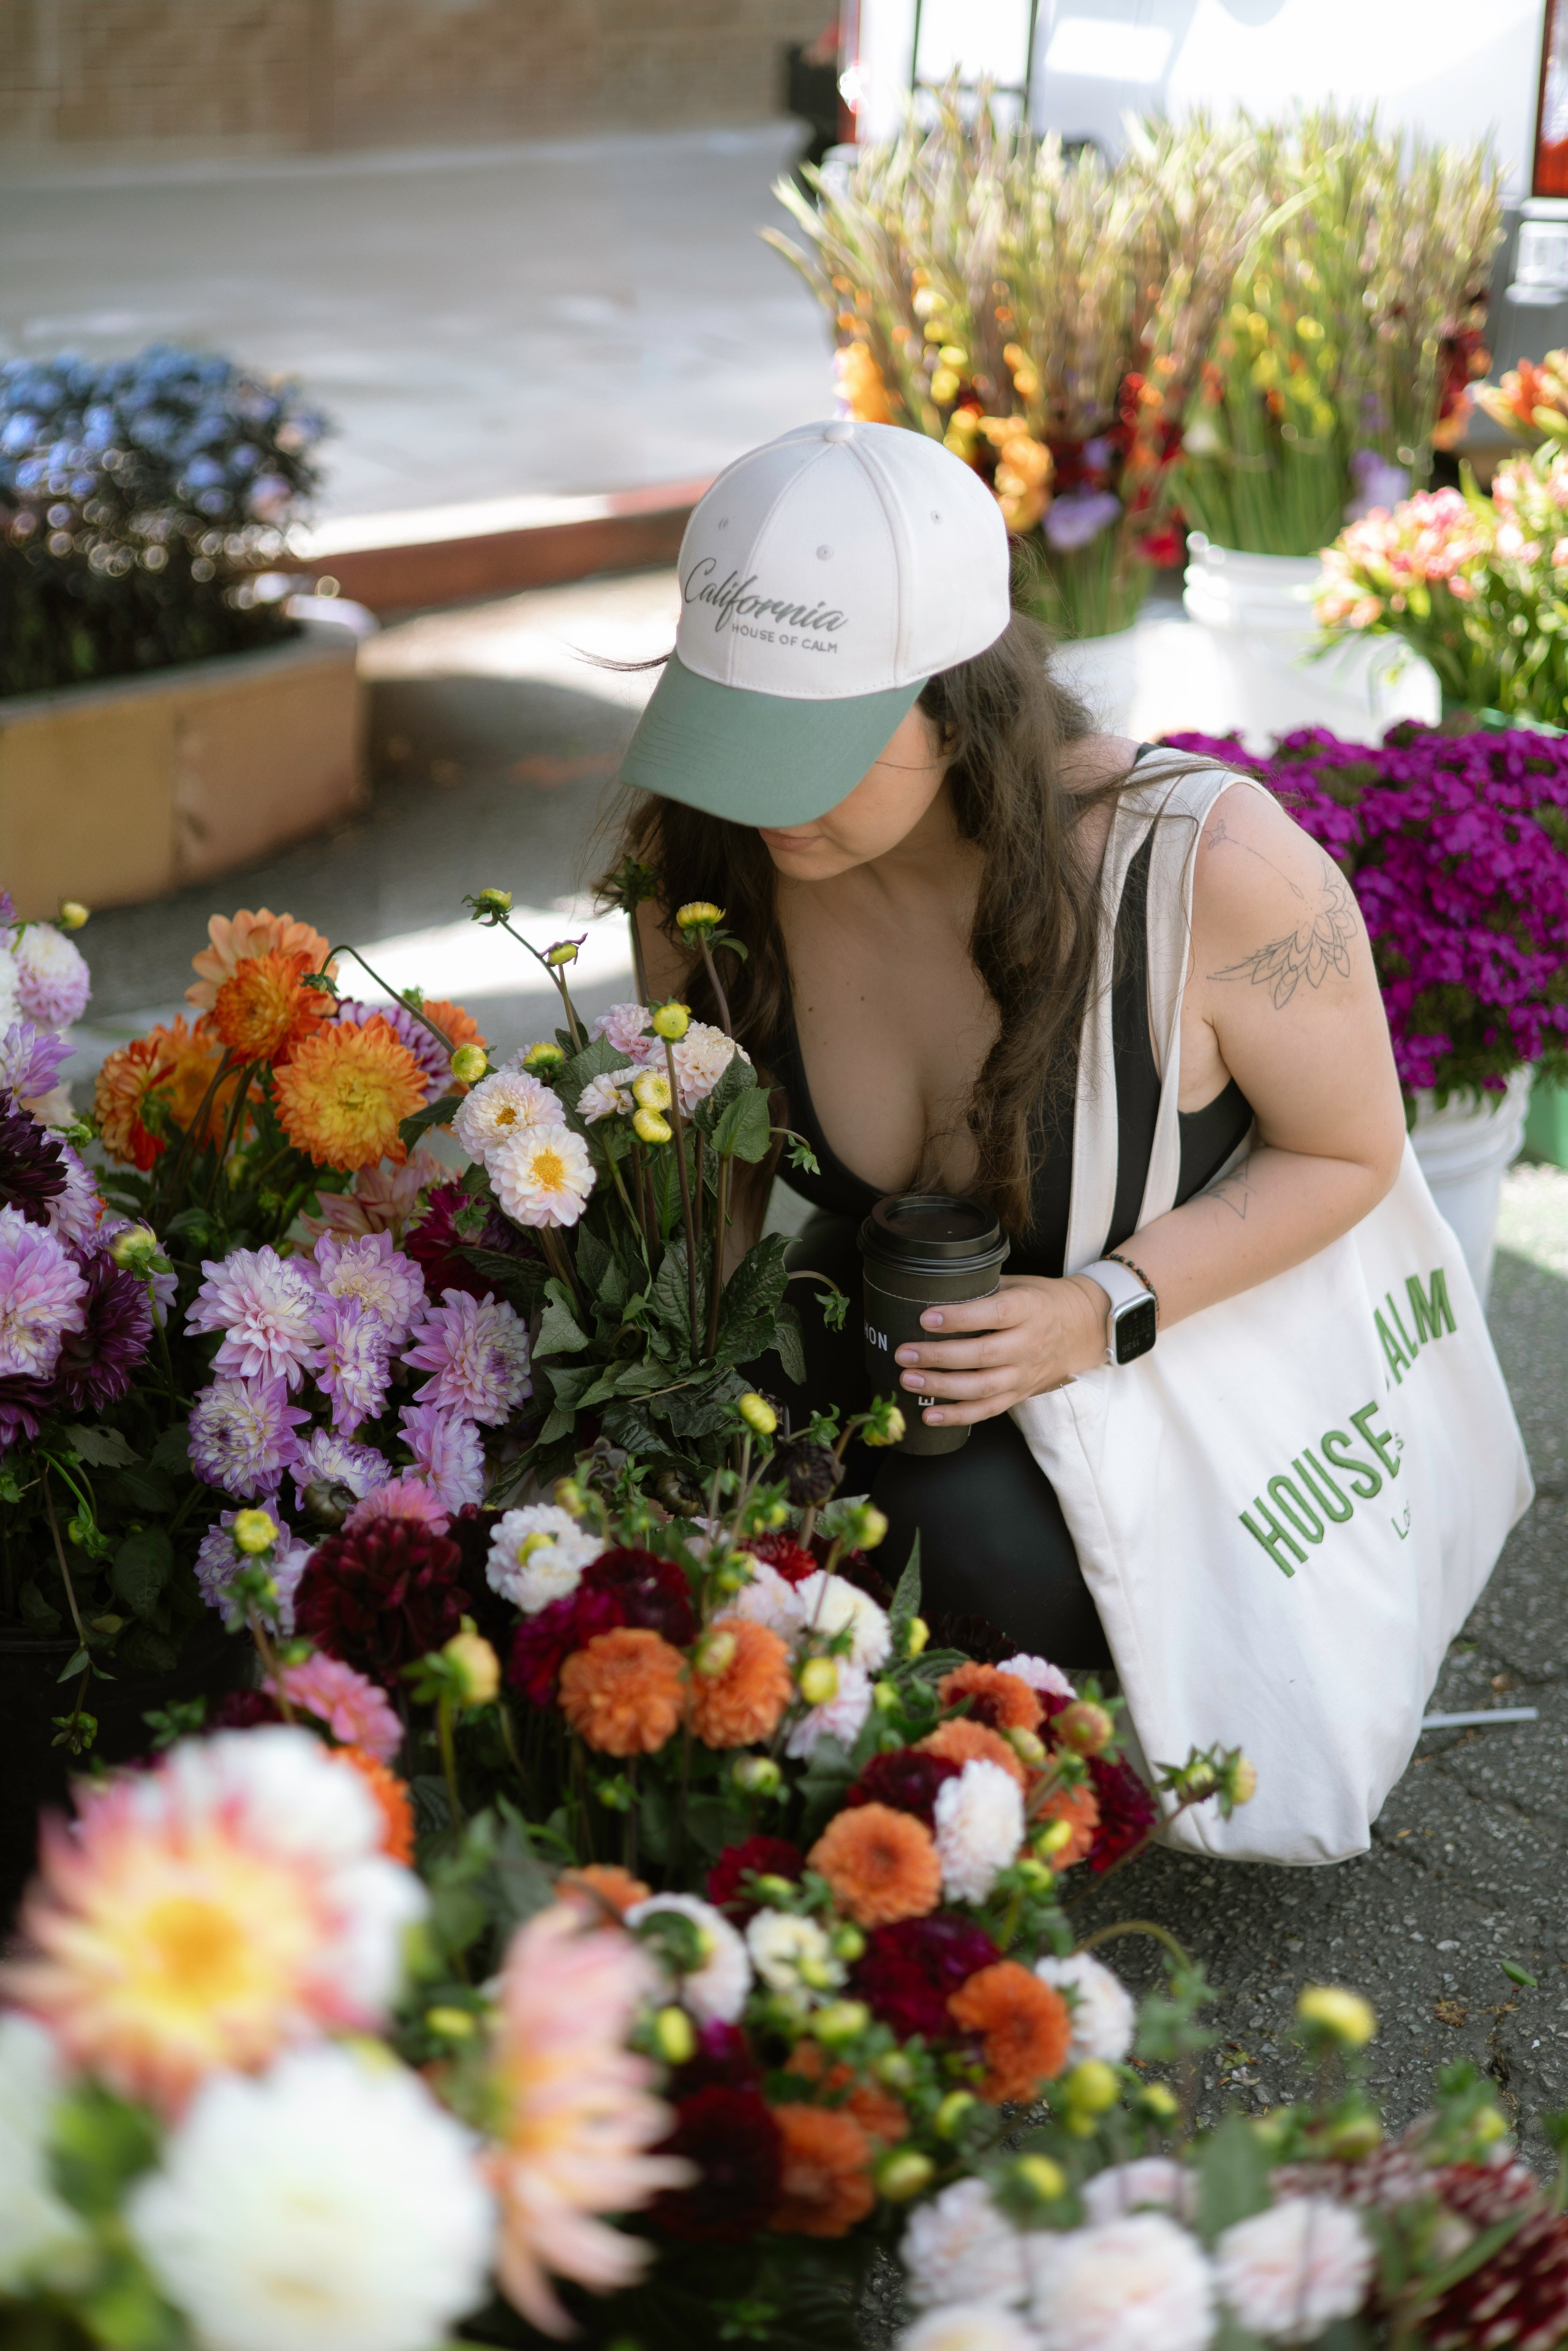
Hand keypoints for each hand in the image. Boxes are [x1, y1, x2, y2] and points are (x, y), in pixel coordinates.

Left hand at [893, 1274, 1107, 1428]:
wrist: (1085, 1328)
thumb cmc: (1043, 1301)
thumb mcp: (1019, 1284)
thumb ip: (983, 1289)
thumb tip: (934, 1288)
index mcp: (1030, 1310)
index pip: (994, 1315)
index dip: (960, 1318)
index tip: (926, 1318)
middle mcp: (1029, 1345)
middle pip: (982, 1356)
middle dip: (939, 1356)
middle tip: (905, 1353)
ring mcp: (1025, 1374)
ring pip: (982, 1387)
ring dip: (941, 1387)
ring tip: (908, 1379)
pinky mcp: (1020, 1394)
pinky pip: (987, 1410)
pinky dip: (957, 1416)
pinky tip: (929, 1415)